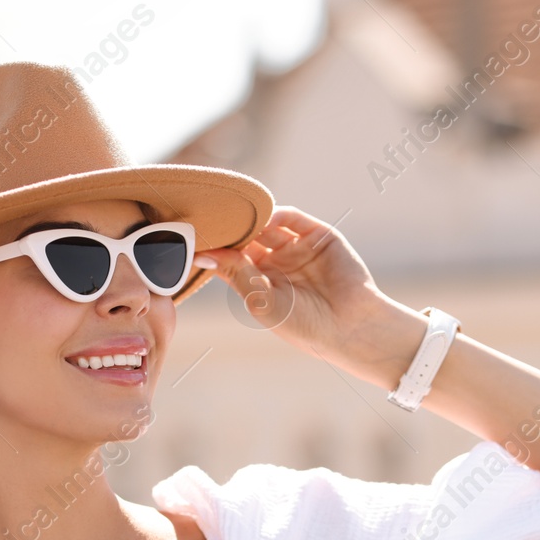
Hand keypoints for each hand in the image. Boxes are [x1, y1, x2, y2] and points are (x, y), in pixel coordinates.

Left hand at [197, 205, 422, 384]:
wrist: (350, 327)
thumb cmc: (303, 324)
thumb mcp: (261, 300)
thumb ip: (234, 272)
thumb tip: (201, 254)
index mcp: (258, 283)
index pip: (228, 258)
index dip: (213, 248)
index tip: (190, 237)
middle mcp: (275, 263)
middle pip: (245, 237)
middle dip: (229, 228)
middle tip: (207, 217)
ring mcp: (296, 247)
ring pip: (265, 225)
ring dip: (250, 219)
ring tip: (232, 214)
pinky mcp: (317, 236)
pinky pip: (291, 218)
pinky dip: (275, 213)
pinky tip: (261, 216)